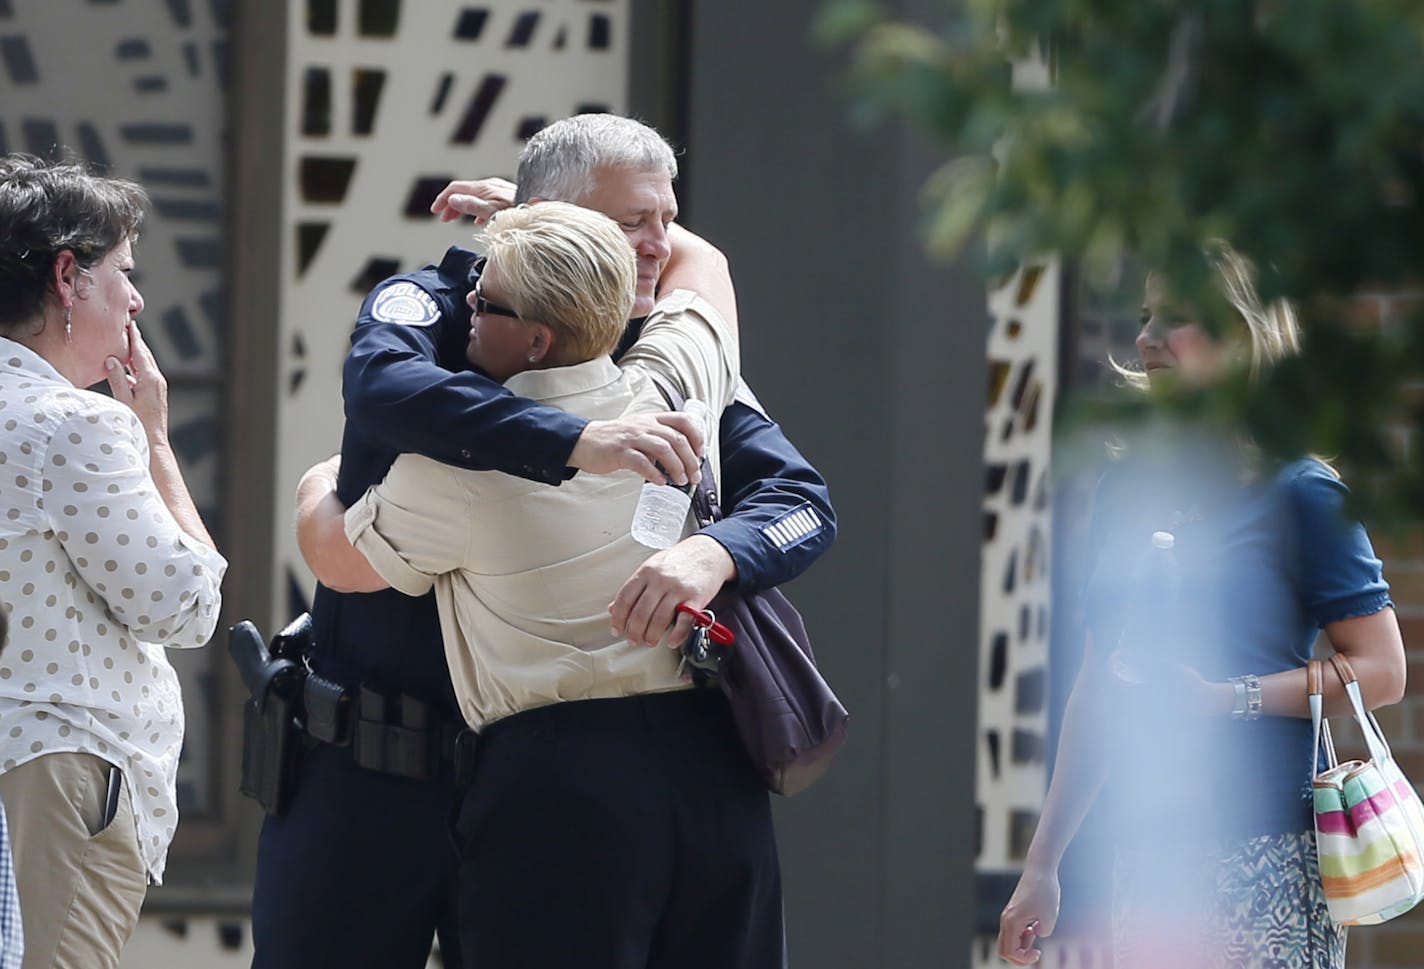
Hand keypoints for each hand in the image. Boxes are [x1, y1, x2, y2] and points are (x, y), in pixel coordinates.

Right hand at [105, 320, 168, 446]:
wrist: (154, 441)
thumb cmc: (138, 423)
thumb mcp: (123, 399)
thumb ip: (117, 378)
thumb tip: (111, 360)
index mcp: (150, 379)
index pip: (140, 353)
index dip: (134, 338)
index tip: (131, 324)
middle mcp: (157, 380)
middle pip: (145, 356)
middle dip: (137, 342)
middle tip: (130, 328)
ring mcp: (158, 388)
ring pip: (146, 366)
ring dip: (137, 355)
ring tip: (128, 343)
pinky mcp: (156, 394)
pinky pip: (145, 376)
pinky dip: (136, 368)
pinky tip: (127, 369)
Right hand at [429, 177, 516, 224]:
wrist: (543, 212)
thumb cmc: (519, 214)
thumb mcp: (493, 212)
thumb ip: (473, 206)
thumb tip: (453, 199)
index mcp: (484, 188)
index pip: (456, 188)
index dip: (443, 199)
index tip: (435, 211)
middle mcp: (490, 186)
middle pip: (463, 192)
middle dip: (450, 204)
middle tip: (443, 218)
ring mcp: (499, 191)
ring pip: (474, 197)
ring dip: (461, 207)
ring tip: (454, 219)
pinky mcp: (507, 199)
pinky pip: (485, 202)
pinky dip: (475, 210)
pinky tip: (477, 221)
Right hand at [569, 413, 703, 486]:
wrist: (584, 441)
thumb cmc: (614, 440)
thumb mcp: (639, 431)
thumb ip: (658, 439)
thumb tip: (681, 459)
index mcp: (652, 419)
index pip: (682, 420)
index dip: (696, 435)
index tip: (701, 452)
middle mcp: (644, 425)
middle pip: (676, 438)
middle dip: (690, 459)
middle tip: (695, 476)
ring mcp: (632, 438)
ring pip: (663, 448)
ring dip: (676, 466)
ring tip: (681, 480)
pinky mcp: (619, 452)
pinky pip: (642, 462)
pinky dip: (654, 473)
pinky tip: (661, 482)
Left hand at [609, 535, 736, 647]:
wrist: (709, 552)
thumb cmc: (680, 560)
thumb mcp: (652, 566)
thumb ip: (635, 587)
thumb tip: (614, 607)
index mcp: (646, 572)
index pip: (625, 598)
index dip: (618, 618)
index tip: (616, 629)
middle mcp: (660, 580)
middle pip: (640, 613)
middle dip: (634, 632)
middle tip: (633, 640)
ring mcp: (678, 590)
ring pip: (659, 620)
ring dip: (651, 636)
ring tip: (649, 641)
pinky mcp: (695, 599)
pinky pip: (684, 622)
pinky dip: (677, 635)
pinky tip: (671, 641)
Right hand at [997, 865, 1058, 965]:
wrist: (1040, 870)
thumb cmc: (1045, 891)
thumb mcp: (1050, 916)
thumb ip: (1043, 932)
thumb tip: (1035, 933)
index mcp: (1012, 921)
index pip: (1010, 952)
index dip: (1024, 959)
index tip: (1039, 952)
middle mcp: (1006, 919)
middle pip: (1004, 950)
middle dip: (1019, 958)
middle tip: (1036, 953)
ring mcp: (1008, 916)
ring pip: (1008, 942)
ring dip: (1021, 947)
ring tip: (1035, 935)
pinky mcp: (1013, 913)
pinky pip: (1012, 933)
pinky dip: (1021, 938)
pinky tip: (1033, 929)